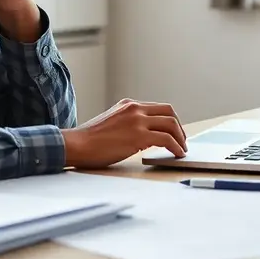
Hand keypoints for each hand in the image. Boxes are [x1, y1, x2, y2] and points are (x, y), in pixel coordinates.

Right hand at [61, 99, 187, 168]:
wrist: (77, 144)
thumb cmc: (89, 140)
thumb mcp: (110, 122)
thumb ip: (126, 123)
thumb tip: (141, 135)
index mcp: (128, 104)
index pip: (157, 107)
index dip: (169, 120)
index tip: (174, 131)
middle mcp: (134, 108)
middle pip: (169, 112)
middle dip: (179, 127)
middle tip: (182, 140)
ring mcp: (137, 121)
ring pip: (171, 124)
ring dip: (180, 138)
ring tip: (182, 149)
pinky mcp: (139, 136)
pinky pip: (167, 139)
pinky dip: (176, 147)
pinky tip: (177, 154)